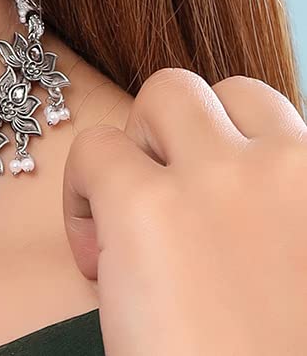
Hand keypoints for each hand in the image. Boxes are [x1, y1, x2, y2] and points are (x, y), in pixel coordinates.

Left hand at [62, 67, 306, 354]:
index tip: (222, 212)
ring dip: (144, 143)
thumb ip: (282, 223)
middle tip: (175, 203)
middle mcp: (293, 170)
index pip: (277, 122)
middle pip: (228, 93)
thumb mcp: (299, 275)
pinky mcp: (146, 207)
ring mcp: (222, 180)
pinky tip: (96, 257)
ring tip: (135, 216)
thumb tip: (240, 216)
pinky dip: (83, 190)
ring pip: (165, 93)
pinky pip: (96, 148)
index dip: (240, 154)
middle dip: (194, 134)